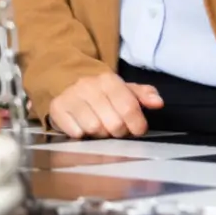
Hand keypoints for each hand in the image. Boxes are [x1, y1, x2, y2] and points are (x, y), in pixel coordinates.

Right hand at [48, 72, 162, 138]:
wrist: (68, 83)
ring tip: (100, 127)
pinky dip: (82, 134)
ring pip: (94, 129)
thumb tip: (158, 102)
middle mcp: (88, 85)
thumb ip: (144, 95)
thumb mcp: (124, 89)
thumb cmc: (101, 92)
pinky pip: (75, 132)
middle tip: (116, 129)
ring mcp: (71, 96)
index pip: (129, 107)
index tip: (137, 129)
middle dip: (119, 131)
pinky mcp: (57, 108)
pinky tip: (83, 126)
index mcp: (108, 79)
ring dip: (100, 134)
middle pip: (113, 123)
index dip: (137, 124)